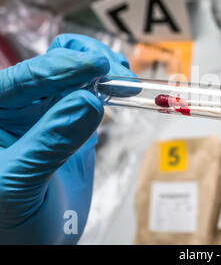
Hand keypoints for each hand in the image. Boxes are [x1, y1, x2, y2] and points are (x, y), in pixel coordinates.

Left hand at [0, 34, 133, 243]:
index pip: (22, 79)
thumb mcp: (18, 185)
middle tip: (113, 70)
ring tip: (123, 78)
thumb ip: (49, 143)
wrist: (35, 243)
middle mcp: (18, 111)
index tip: (93, 65)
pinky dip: (108, 88)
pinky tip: (120, 90)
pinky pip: (90, 97)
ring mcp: (48, 117)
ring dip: (99, 69)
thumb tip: (87, 101)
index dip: (58, 67)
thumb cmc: (7, 224)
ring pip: (73, 76)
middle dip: (83, 62)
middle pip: (50, 66)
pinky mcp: (73, 126)